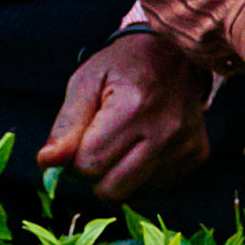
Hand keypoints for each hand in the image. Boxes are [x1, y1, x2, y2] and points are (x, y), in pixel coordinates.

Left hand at [40, 25, 216, 201]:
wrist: (176, 51)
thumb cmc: (123, 67)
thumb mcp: (85, 84)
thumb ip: (65, 126)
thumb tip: (47, 162)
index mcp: (133, 107)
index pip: (89, 165)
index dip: (74, 159)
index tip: (79, 140)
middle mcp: (165, 130)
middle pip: (112, 189)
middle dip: (96, 174)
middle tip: (98, 146)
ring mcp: (186, 145)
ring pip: (133, 193)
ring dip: (119, 175)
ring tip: (123, 142)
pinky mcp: (197, 154)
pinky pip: (155, 187)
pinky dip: (142, 174)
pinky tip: (143, 146)